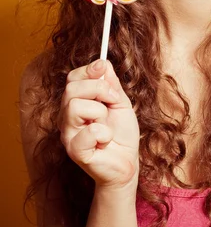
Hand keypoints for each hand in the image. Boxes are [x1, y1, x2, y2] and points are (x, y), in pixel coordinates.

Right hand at [58, 59, 139, 190]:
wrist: (127, 163)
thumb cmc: (122, 135)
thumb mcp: (121, 103)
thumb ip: (111, 85)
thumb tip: (102, 63)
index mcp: (76, 104)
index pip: (72, 79)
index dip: (88, 70)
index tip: (103, 67)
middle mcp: (66, 117)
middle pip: (71, 89)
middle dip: (98, 89)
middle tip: (113, 101)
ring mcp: (68, 134)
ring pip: (75, 106)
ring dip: (100, 112)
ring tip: (107, 125)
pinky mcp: (75, 151)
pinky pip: (89, 131)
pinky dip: (104, 133)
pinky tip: (105, 141)